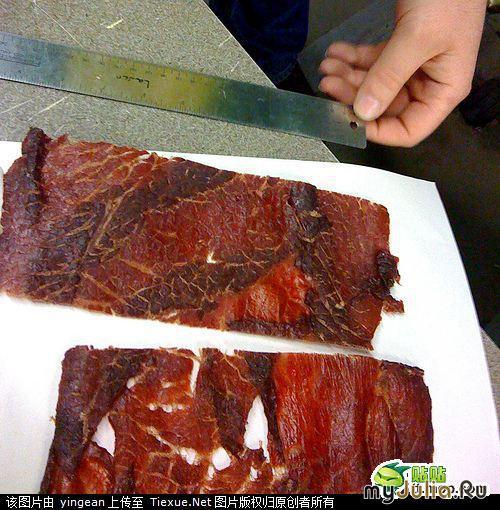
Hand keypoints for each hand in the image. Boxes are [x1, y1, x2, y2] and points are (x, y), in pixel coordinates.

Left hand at [318, 0, 485, 146]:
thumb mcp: (417, 39)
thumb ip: (388, 77)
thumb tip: (364, 110)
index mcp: (443, 90)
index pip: (409, 130)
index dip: (380, 131)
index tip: (351, 122)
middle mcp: (428, 83)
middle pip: (384, 107)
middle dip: (354, 97)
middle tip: (330, 85)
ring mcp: (412, 66)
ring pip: (373, 85)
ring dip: (348, 76)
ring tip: (328, 66)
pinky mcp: (399, 48)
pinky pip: (371, 62)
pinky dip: (353, 58)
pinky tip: (336, 53)